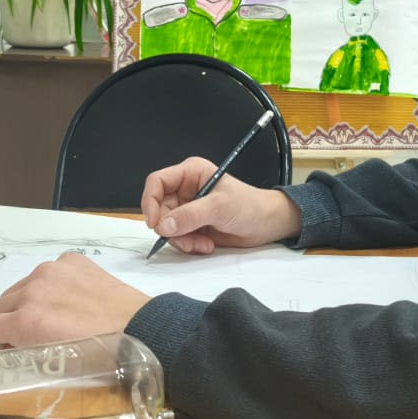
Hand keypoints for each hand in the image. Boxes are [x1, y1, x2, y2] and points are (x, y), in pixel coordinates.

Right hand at [0, 253, 150, 347]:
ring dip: (28, 301)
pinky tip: (73, 298)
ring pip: (20, 286)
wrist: (138, 327)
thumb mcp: (51, 363)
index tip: (14, 346)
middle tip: (33, 333)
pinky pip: (48, 271)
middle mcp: (32, 290)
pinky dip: (53, 284)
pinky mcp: (70, 260)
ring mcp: (51, 270)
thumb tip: (9, 342)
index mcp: (25, 320)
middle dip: (8, 321)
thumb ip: (22, 348)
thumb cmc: (97, 354)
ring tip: (56, 314)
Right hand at [141, 157, 301, 254]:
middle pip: (159, 209)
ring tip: (202, 244)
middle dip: (170, 228)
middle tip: (185, 239)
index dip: (150, 201)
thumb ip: (191, 215)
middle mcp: (185, 189)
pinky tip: (206, 245)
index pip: (157, 182)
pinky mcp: (192, 226)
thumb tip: (163, 225)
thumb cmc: (249, 206)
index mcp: (190, 173)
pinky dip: (188, 245)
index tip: (154, 223)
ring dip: (181, 240)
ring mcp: (188, 209)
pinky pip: (178, 238)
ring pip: (167, 227)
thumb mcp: (220, 207)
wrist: (267, 225)